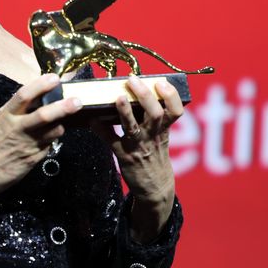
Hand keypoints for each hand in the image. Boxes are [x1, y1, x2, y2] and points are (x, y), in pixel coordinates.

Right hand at [0, 74, 81, 216]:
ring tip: (64, 122)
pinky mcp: (32, 159)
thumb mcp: (1, 122)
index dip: (41, 85)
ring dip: (62, 125)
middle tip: (77, 101)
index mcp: (6, 115)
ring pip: (53, 131)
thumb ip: (19, 111)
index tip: (55, 78)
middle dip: (62, 107)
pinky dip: (53, 139)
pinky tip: (49, 139)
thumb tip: (41, 98)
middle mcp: (17, 128)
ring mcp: (26, 144)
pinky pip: (49, 145)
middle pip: (43, 114)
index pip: (24, 95)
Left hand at [89, 76, 182, 241]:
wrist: (155, 187)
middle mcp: (153, 136)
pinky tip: (92, 120)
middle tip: (133, 80)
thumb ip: (154, 118)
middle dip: (144, 95)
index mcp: (164, 130)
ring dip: (125, 111)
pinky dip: (101, 130)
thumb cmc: (156, 155)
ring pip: (133, 127)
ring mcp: (138, 146)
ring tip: (117, 97)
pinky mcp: (124, 155)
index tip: (162, 82)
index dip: (171, 96)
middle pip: (155, 113)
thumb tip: (139, 91)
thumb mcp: (162, 137)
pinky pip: (111, 141)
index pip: (175, 111)